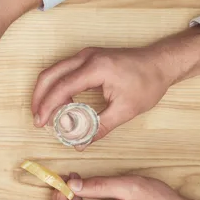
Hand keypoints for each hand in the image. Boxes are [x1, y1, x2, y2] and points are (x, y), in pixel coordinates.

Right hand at [32, 27, 199, 147]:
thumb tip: (80, 143)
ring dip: (46, 93)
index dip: (48, 106)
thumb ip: (100, 127)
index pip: (62, 87)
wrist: (161, 63)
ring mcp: (85, 55)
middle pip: (49, 75)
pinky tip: (61, 105)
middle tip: (38, 120)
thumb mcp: (126, 110)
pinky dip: (56, 87)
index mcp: (96, 68)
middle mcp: (86, 57)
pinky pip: (62, 71)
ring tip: (48, 115)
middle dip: (39, 98)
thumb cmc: (148, 83)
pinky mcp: (87, 58)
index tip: (41, 122)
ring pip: (53, 72)